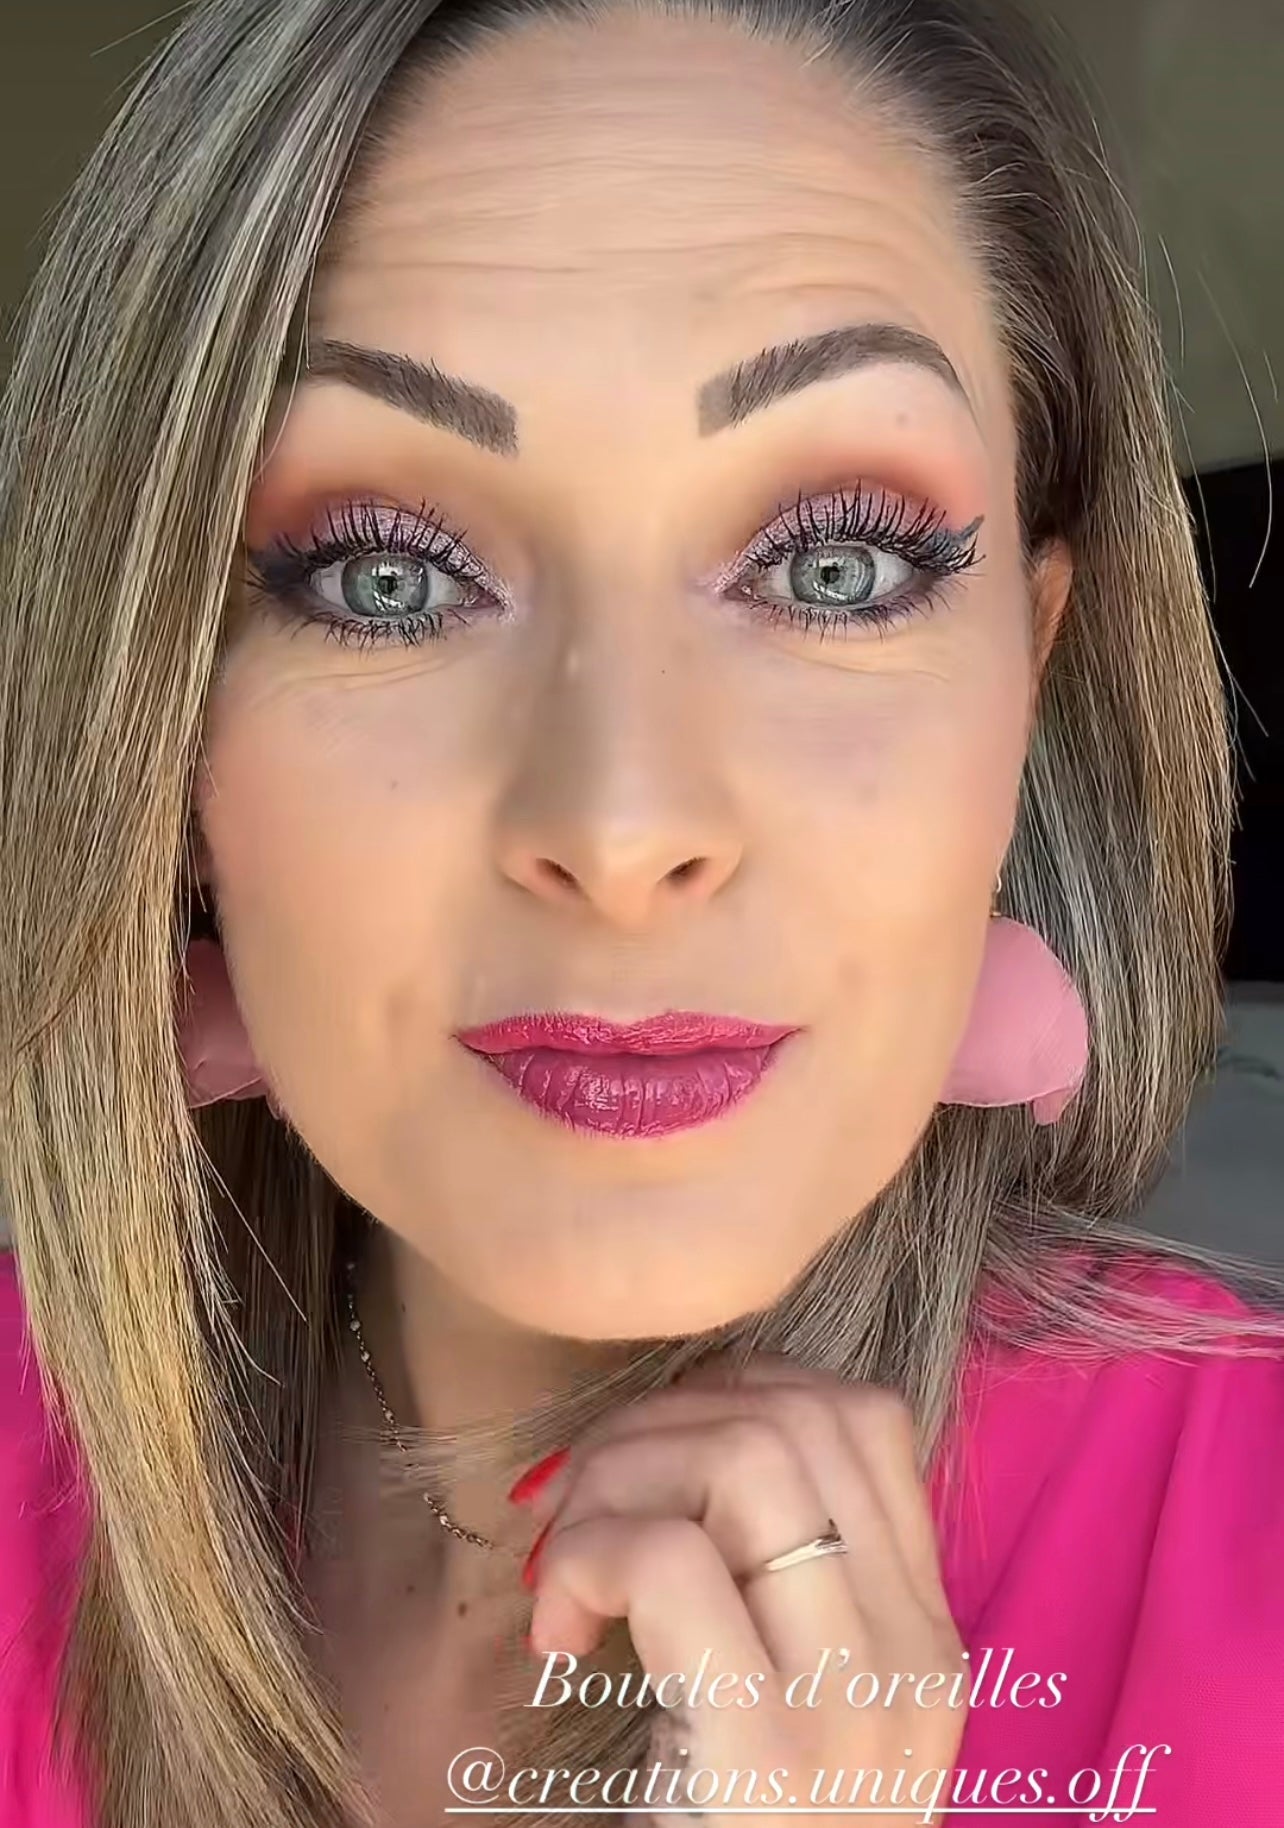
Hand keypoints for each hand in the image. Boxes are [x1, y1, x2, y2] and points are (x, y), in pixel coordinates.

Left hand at [516, 1356, 966, 1824]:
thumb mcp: (790, 1704)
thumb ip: (774, 1580)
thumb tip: (679, 1432)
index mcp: (921, 1636)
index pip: (862, 1414)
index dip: (736, 1389)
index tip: (652, 1456)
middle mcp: (912, 1660)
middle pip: (792, 1418)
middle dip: (653, 1424)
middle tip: (575, 1509)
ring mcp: (854, 1706)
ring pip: (743, 1459)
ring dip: (615, 1479)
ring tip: (565, 1568)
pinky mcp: (767, 1754)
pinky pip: (669, 1560)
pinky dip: (587, 1558)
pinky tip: (558, 1638)